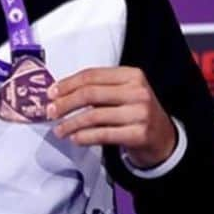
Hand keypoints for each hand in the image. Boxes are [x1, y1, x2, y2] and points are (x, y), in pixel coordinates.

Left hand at [47, 67, 176, 167]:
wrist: (163, 138)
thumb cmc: (135, 113)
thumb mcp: (121, 93)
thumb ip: (96, 89)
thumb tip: (58, 94)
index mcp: (132, 75)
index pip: (92, 75)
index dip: (67, 84)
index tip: (51, 93)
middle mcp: (138, 91)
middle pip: (90, 94)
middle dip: (65, 104)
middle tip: (50, 112)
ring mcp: (140, 113)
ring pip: (94, 116)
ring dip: (70, 124)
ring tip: (59, 130)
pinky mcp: (139, 134)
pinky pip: (103, 134)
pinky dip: (84, 137)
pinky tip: (75, 139)